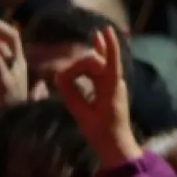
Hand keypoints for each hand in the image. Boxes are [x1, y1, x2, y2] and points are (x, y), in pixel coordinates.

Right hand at [56, 26, 140, 166]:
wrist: (117, 146)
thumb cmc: (101, 133)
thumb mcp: (82, 115)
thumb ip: (71, 95)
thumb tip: (59, 77)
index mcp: (111, 89)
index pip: (110, 62)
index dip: (109, 45)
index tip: (105, 30)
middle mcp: (115, 83)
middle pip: (99, 62)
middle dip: (84, 60)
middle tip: (65, 74)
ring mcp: (114, 85)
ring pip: (101, 64)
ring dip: (90, 56)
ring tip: (86, 45)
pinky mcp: (110, 89)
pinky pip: (103, 69)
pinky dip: (96, 58)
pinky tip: (96, 44)